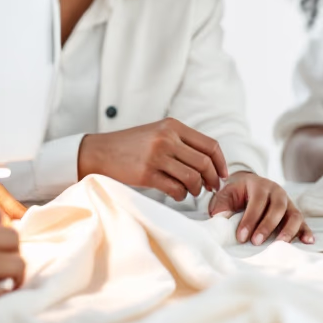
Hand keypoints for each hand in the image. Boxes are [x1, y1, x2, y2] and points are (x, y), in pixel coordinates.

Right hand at [78, 118, 228, 200]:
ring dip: (197, 189)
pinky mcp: (146, 174)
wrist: (99, 151)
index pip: (210, 145)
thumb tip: (210, 163)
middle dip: (212, 179)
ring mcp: (156, 156)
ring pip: (193, 178)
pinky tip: (177, 195)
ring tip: (192, 191)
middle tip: (211, 188)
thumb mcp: (157, 133)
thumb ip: (181, 142)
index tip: (223, 175)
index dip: (221, 163)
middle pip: (204, 162)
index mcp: (172, 126)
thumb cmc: (131, 145)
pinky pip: (176, 189)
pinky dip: (182, 196)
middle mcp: (166, 138)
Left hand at [209, 171, 313, 245]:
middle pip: (277, 208)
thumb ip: (221, 205)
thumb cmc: (236, 193)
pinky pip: (303, 221)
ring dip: (288, 230)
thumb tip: (221, 218)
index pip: (257, 202)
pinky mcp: (294, 212)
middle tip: (256, 242)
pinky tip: (308, 242)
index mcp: (259, 185)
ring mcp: (288, 202)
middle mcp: (277, 191)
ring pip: (294, 214)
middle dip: (267, 226)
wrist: (248, 185)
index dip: (250, 220)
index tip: (241, 237)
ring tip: (280, 245)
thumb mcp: (225, 194)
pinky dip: (306, 231)